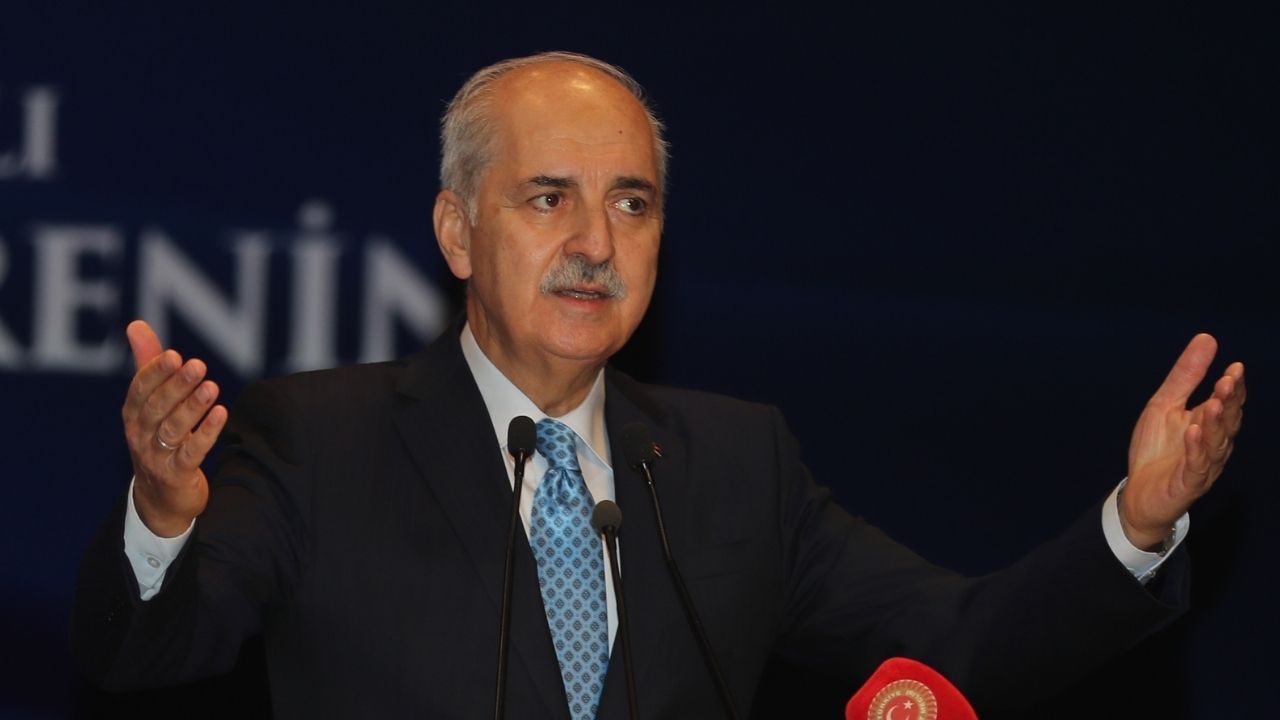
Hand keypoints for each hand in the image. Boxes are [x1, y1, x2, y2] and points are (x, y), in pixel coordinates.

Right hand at [121, 320, 227, 536]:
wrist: (160, 498)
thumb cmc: (157, 439)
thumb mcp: (151, 403)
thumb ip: (148, 364)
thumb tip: (136, 324)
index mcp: (133, 414)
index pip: (140, 390)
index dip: (156, 373)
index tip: (175, 355)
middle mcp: (140, 434)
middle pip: (157, 407)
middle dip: (177, 386)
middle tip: (197, 365)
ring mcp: (156, 456)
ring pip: (173, 429)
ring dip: (193, 407)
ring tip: (212, 387)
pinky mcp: (177, 474)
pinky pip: (191, 452)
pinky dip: (206, 433)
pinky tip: (221, 414)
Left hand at [1122, 333, 1245, 548]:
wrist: (1139, 494)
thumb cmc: (1156, 449)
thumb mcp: (1164, 405)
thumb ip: (1186, 375)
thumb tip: (1208, 338)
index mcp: (1208, 424)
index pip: (1228, 403)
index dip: (1233, 387)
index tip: (1235, 367)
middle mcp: (1212, 444)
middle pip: (1227, 421)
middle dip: (1229, 401)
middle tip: (1229, 379)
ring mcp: (1202, 465)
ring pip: (1216, 442)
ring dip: (1216, 422)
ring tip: (1215, 402)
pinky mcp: (1187, 483)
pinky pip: (1196, 465)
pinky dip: (1195, 448)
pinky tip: (1193, 431)